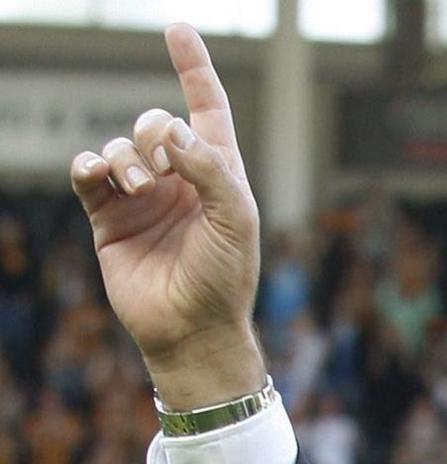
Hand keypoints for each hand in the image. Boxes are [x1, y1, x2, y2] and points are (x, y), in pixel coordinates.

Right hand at [70, 24, 264, 408]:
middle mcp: (179, 178)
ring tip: (140, 190)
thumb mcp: (236, 218)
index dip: (193, 68)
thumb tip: (171, 130)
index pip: (206, 108)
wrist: (191, 328)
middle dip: (154, 130)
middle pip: (154, 122)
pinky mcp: (108, 217)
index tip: (178, 29)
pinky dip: (88, 166)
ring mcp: (141, 196)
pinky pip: (88, 174)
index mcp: (220, 172)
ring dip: (126, 159)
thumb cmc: (225, 276)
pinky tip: (97, 175)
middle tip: (164, 166)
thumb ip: (210, 168)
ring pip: (119, 146)